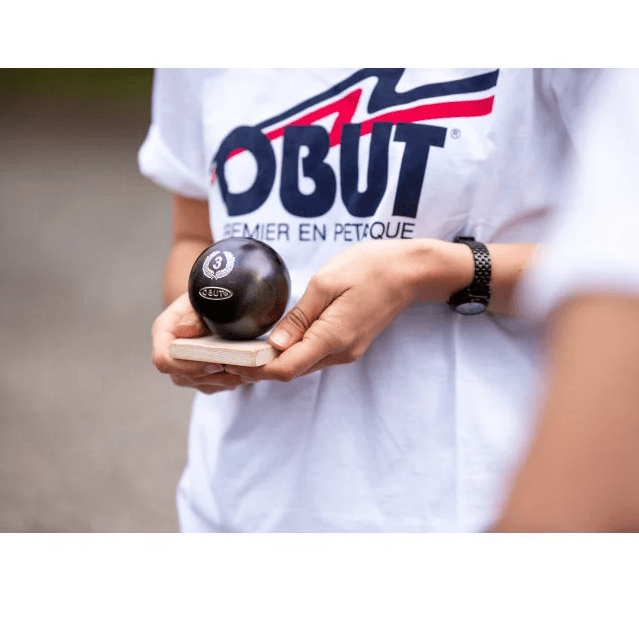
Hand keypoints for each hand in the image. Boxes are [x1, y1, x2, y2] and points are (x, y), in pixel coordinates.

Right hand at [150, 293, 244, 393]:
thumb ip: (192, 314)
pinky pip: (213, 385)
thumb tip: (185, 330)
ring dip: (224, 380)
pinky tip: (246, 371)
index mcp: (163, 332)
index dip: (187, 366)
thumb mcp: (201, 297)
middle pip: (183, 377)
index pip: (164, 360)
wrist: (210, 300)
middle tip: (240, 369)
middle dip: (212, 375)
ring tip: (248, 371)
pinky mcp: (198, 377)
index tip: (215, 364)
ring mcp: (182, 368)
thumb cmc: (205, 296)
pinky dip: (229, 380)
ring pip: (201, 384)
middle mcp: (169, 353)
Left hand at [226, 240, 463, 383]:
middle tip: (229, 355)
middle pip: (292, 371)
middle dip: (260, 367)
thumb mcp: (326, 283)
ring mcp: (347, 350)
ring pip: (303, 365)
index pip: (286, 368)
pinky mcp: (349, 343)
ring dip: (275, 361)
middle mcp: (340, 352)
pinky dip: (292, 353)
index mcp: (332, 337)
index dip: (256, 369)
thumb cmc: (369, 268)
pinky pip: (315, 355)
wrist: (409, 271)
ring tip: (245, 348)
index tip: (231, 361)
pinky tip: (275, 341)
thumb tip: (275, 343)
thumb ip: (299, 316)